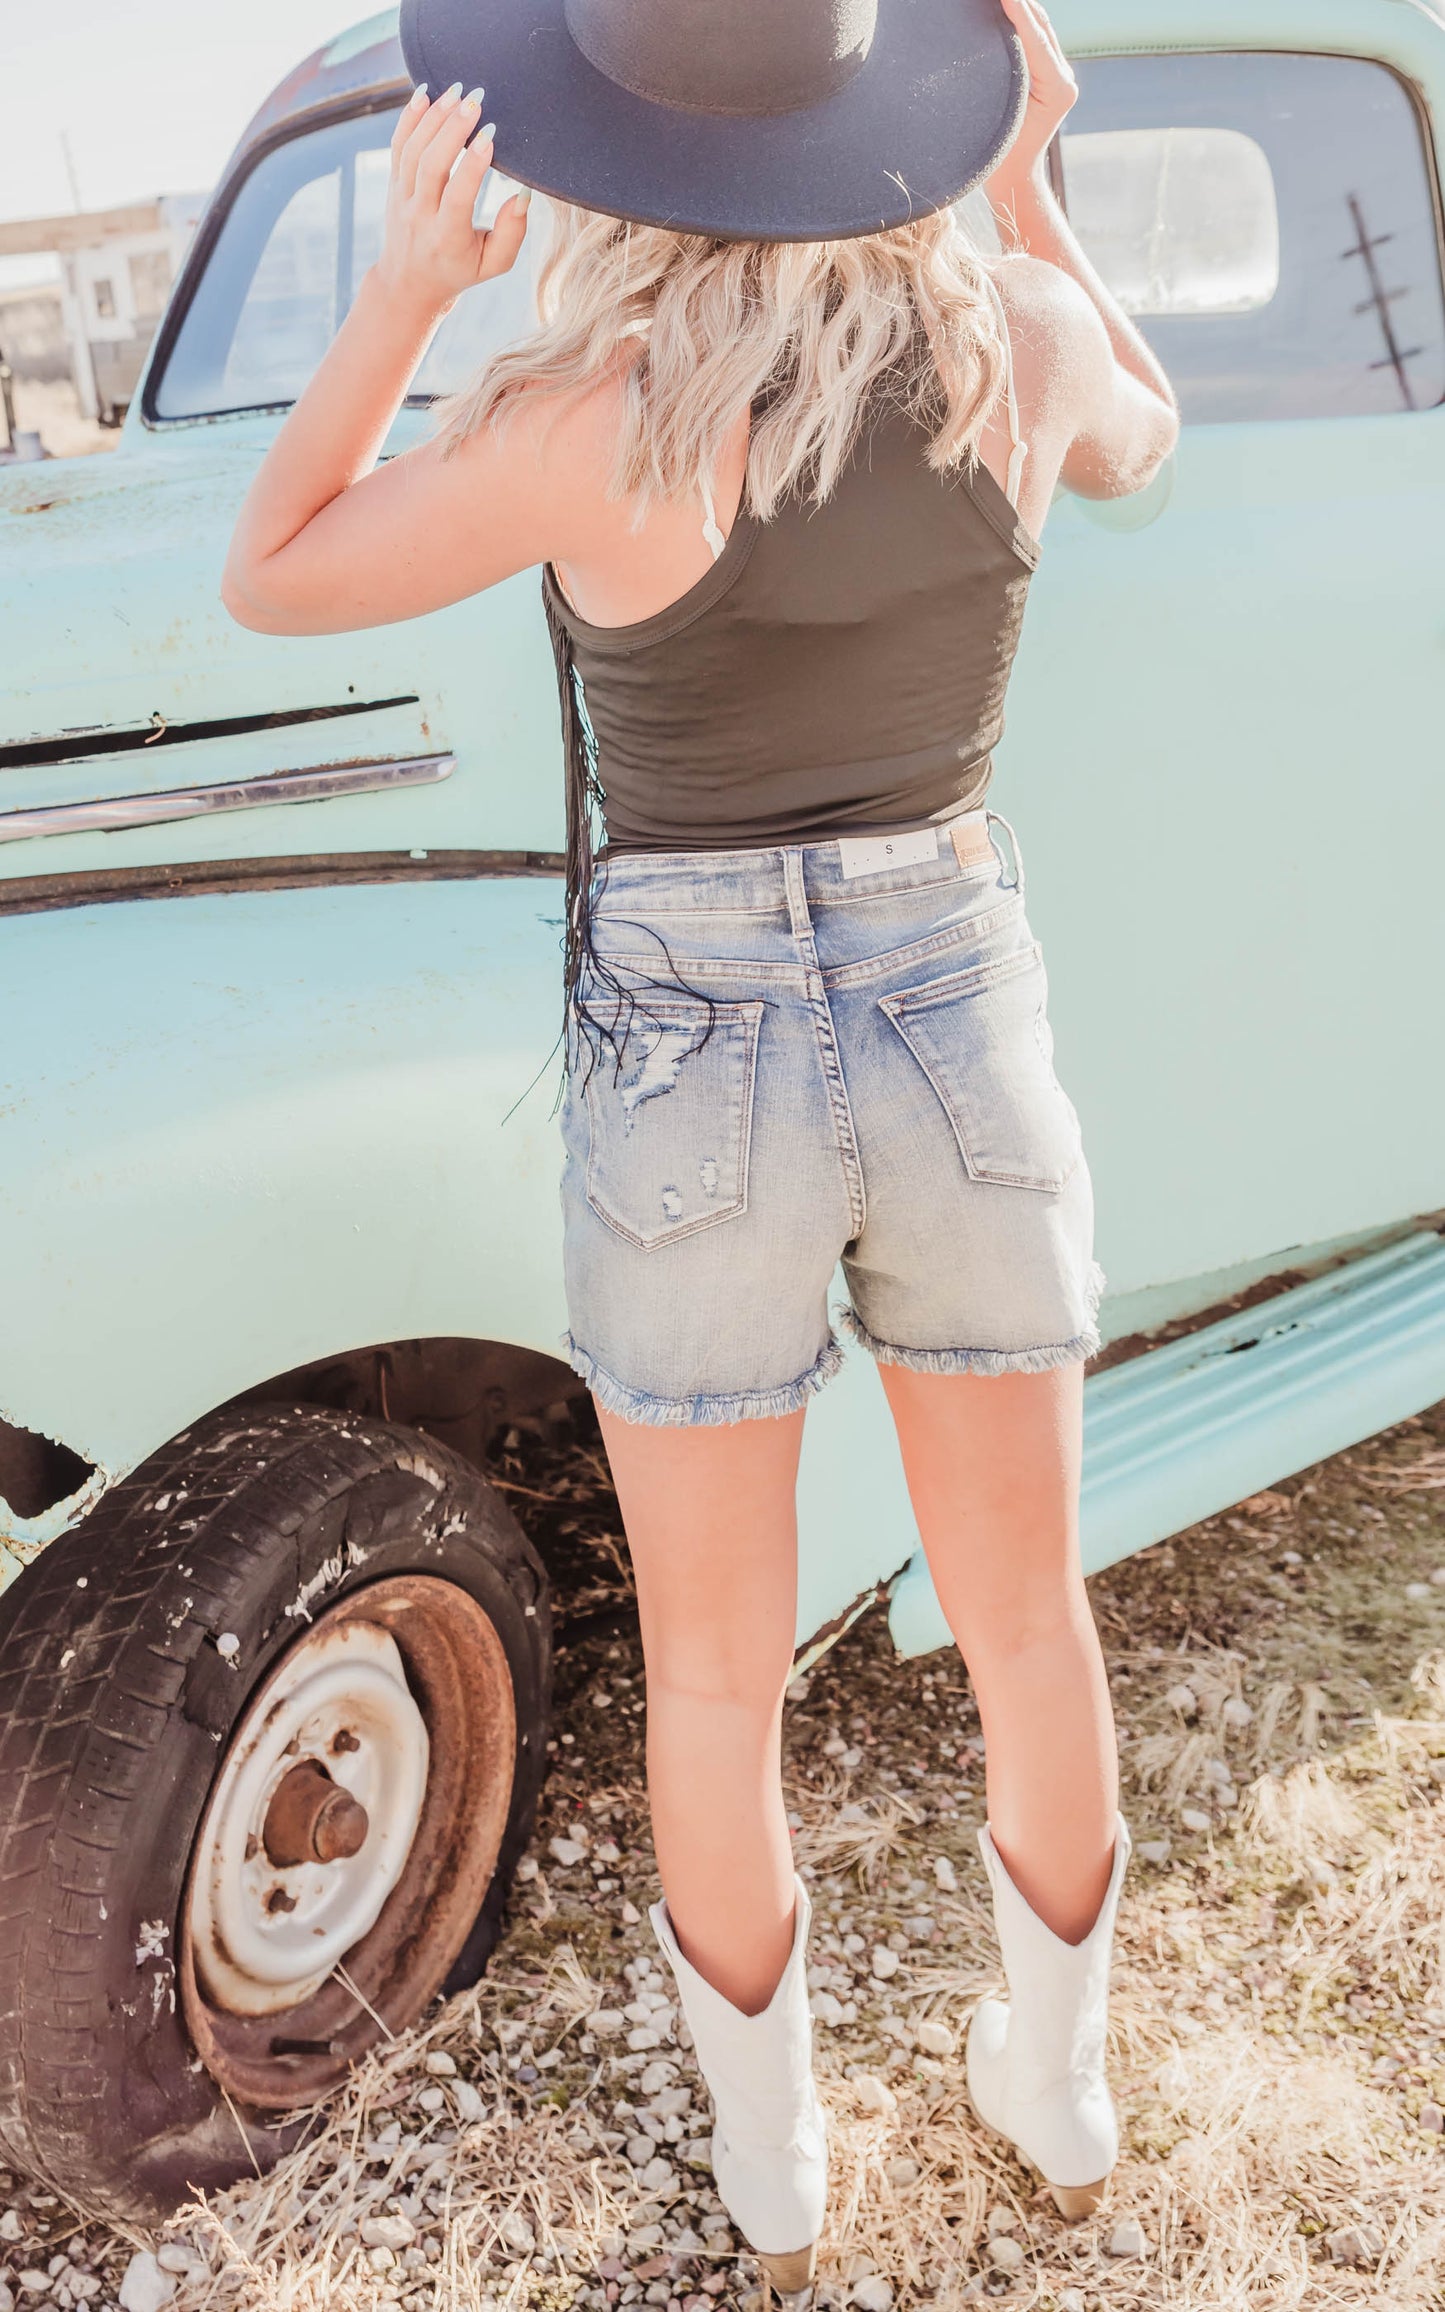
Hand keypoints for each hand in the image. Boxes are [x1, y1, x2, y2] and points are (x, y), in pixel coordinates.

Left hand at [372, 82, 529, 314]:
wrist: (409, 282)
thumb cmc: (459, 270)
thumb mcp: (492, 264)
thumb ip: (511, 234)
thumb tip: (522, 196)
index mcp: (447, 238)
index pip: (457, 196)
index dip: (473, 165)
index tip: (491, 135)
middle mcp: (420, 216)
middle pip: (431, 166)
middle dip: (453, 129)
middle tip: (475, 101)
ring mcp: (402, 198)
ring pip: (412, 151)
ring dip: (434, 117)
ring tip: (456, 92)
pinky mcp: (393, 184)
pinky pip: (397, 146)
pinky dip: (409, 117)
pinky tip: (426, 93)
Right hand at [987, 0, 1077, 197]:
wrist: (1014, 179)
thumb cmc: (1001, 158)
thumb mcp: (999, 119)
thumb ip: (1005, 80)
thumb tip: (1001, 39)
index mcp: (1058, 89)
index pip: (1035, 40)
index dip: (1019, 12)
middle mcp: (1064, 78)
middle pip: (1042, 27)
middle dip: (1022, 2)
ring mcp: (1060, 76)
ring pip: (1041, 29)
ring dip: (1023, 7)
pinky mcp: (1050, 75)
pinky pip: (1037, 39)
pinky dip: (1022, 21)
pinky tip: (1006, 8)